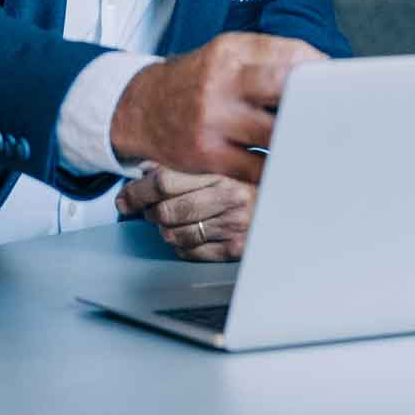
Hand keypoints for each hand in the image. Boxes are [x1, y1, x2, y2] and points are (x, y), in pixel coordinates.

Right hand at [109, 32, 326, 180]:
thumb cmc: (198, 81)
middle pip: (285, 89)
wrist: (141, 109)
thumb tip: (324, 69)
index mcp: (231, 51)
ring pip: (276, 134)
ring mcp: (214, 121)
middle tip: (339, 115)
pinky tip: (294, 168)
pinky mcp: (209, 155)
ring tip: (322, 145)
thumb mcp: (229, 54)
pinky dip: (279, 171)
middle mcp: (221, 82)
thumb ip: (273, 57)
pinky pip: (257, 170)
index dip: (321, 72)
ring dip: (302, 140)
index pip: (291, 56)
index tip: (338, 86)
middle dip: (316, 103)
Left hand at [117, 169, 255, 261]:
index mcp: (222, 171)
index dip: (137, 191)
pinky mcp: (234, 249)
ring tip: (173, 221)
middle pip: (165, 211)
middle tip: (150, 208)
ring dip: (165, 230)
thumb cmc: (254, 181)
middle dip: (149, 212)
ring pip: (173, 235)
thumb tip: (145, 169)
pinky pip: (190, 252)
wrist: (288, 200)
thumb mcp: (223, 162)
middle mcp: (228, 199)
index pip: (164, 181)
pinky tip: (191, 234)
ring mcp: (232, 226)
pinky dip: (182, 246)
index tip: (125, 197)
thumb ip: (185, 164)